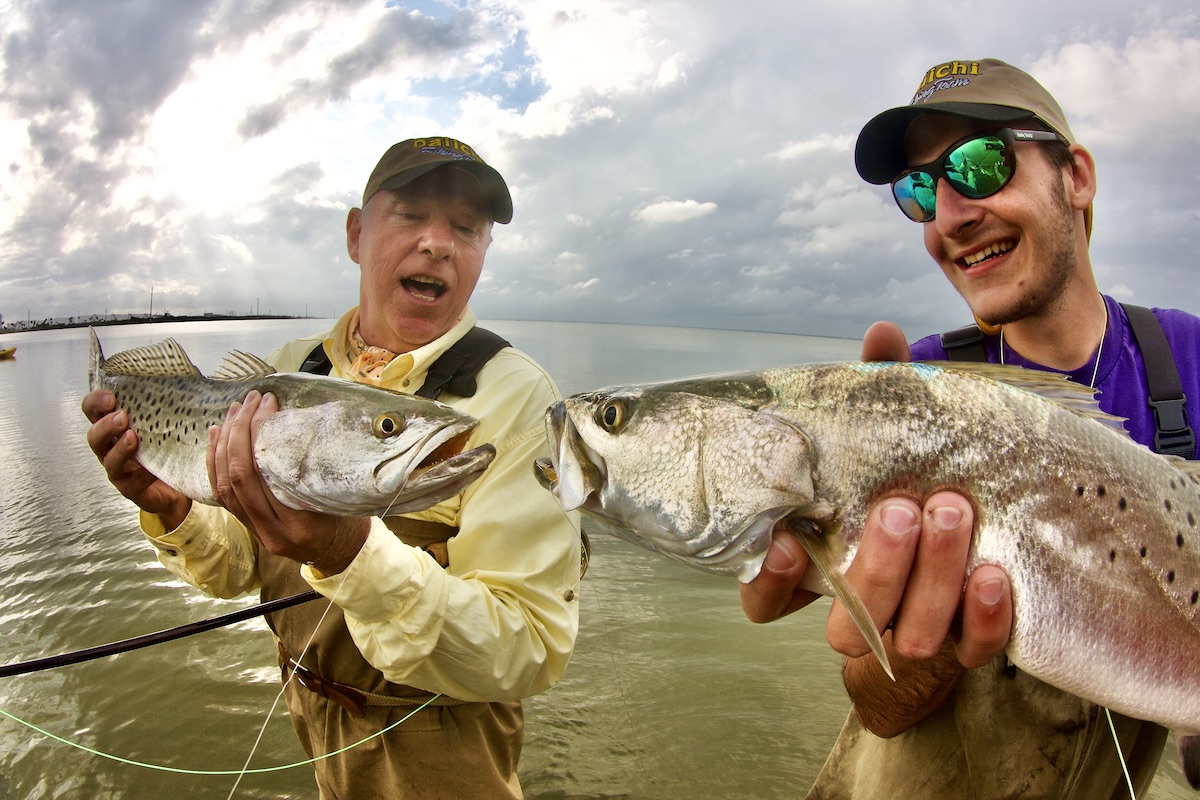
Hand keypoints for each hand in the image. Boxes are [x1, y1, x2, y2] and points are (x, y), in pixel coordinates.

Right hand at [82, 389, 190, 528]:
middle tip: (122, 415)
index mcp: (117, 426)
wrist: (185, 484)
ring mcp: (119, 469)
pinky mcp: (131, 489)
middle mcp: (112, 447)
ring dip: (119, 447)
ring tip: (132, 436)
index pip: (94, 410)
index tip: (110, 396)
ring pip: (107, 458)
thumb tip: (188, 375)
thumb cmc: (173, 447)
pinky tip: (153, 469)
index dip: (96, 402)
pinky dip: (142, 474)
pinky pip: (132, 482)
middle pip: (94, 435)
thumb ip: (170, 402)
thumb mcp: (170, 421)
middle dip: (105, 424)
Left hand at [207, 391, 368, 574]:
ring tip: (232, 412)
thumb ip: (314, 472)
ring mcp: (257, 532)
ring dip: (223, 444)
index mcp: (299, 524)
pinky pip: (222, 495)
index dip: (259, 432)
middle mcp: (272, 532)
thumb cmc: (349, 522)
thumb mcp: (340, 497)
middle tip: (249, 402)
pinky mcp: (249, 527)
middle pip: (239, 478)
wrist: (343, 556)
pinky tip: (217, 438)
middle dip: (238, 433)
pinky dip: (215, 463)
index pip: (265, 473)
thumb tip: (297, 424)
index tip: (267, 404)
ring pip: (225, 486)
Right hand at [739, 320, 1012, 668]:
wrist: (991, 527)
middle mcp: (860, 609)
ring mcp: (912, 630)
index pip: (765, 599)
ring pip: (907, 637)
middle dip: (877, 568)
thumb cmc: (914, 477)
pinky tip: (992, 572)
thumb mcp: (893, 436)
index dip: (770, 583)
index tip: (788, 542)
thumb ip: (879, 392)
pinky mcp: (968, 643)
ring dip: (928, 579)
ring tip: (951, 511)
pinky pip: (972, 649)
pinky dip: (981, 617)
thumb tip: (882, 333)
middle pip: (845, 626)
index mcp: (820, 567)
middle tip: (901, 508)